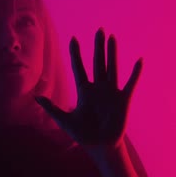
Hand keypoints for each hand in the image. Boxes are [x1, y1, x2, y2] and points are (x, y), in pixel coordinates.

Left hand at [35, 28, 142, 150]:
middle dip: (98, 46)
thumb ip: (52, 109)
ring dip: (112, 53)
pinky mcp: (123, 100)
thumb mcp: (65, 121)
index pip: (79, 68)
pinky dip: (135, 73)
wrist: (101, 147)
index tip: (73, 38)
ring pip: (112, 67)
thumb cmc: (83, 135)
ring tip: (112, 37)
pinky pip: (130, 84)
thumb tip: (37, 98)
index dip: (76, 54)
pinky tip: (139, 60)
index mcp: (84, 91)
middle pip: (97, 62)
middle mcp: (98, 88)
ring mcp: (111, 92)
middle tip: (99, 29)